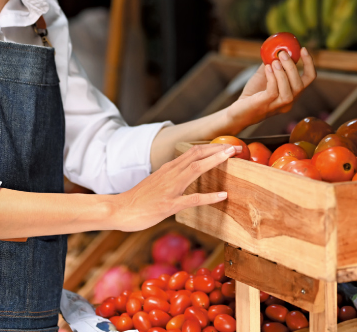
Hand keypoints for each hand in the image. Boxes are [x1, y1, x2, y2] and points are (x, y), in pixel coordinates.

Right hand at [111, 143, 236, 231]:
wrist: (119, 209)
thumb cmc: (138, 199)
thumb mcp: (157, 183)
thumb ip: (172, 177)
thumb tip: (186, 175)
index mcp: (169, 168)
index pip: (193, 152)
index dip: (212, 147)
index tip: (228, 146)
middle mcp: (170, 173)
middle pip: (197, 155)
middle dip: (219, 149)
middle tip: (237, 147)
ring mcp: (170, 188)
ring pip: (196, 169)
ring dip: (215, 161)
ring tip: (232, 157)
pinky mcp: (168, 205)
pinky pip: (192, 199)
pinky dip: (209, 196)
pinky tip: (222, 195)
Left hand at [227, 48, 315, 131]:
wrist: (239, 111)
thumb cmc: (252, 95)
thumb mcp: (264, 76)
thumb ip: (271, 63)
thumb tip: (275, 47)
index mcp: (292, 93)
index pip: (309, 79)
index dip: (309, 63)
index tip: (303, 49)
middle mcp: (289, 102)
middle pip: (300, 85)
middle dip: (293, 67)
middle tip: (283, 53)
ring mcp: (278, 106)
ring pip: (289, 91)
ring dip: (283, 73)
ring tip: (274, 61)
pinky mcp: (266, 105)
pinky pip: (273, 92)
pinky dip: (272, 78)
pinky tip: (267, 68)